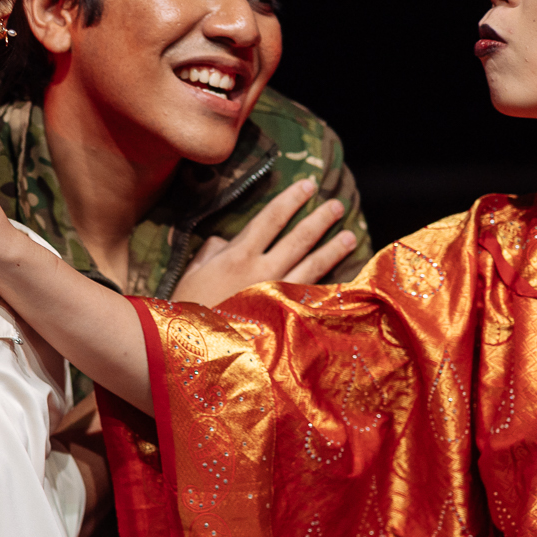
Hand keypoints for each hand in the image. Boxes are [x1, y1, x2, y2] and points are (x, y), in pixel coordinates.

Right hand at [173, 179, 359, 307]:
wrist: (196, 350)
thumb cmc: (186, 311)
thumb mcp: (191, 275)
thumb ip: (210, 252)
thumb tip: (225, 240)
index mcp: (237, 256)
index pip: (271, 218)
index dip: (291, 199)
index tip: (307, 185)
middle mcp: (262, 272)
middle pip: (299, 238)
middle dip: (320, 219)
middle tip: (337, 205)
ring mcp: (277, 296)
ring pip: (313, 266)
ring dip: (333, 249)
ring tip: (351, 236)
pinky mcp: (284, 319)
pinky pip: (312, 296)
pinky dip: (329, 286)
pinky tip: (343, 280)